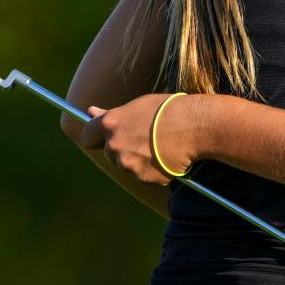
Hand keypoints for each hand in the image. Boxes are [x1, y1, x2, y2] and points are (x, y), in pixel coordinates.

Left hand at [80, 94, 196, 185]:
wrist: (196, 126)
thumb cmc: (169, 110)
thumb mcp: (139, 106)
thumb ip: (113, 114)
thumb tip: (90, 112)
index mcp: (110, 124)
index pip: (88, 136)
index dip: (96, 136)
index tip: (103, 136)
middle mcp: (114, 146)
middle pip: (110, 152)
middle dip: (123, 148)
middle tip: (146, 137)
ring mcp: (128, 164)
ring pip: (127, 165)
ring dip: (138, 160)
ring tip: (161, 145)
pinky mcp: (143, 179)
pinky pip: (144, 176)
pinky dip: (153, 170)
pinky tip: (168, 156)